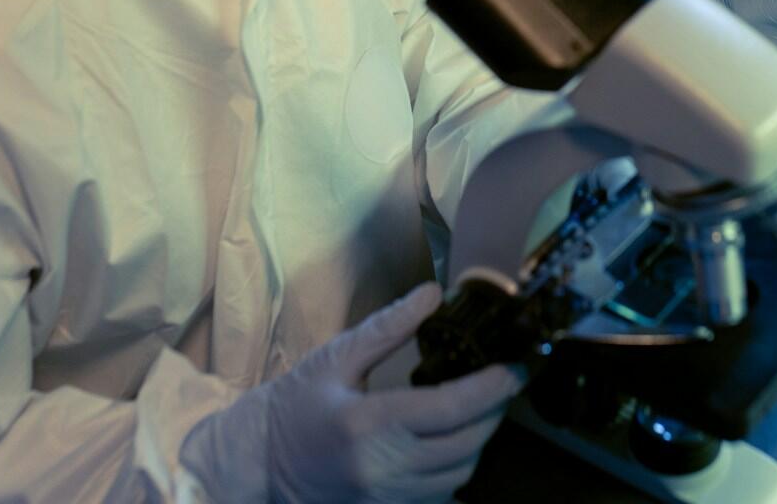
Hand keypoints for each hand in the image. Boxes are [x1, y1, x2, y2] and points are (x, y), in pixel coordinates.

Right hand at [181, 283, 522, 502]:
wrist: (259, 462)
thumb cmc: (295, 406)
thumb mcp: (336, 357)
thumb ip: (388, 327)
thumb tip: (434, 294)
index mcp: (369, 424)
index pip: (452, 408)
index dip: (494, 387)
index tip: (517, 366)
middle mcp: (383, 468)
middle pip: (466, 444)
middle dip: (494, 411)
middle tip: (503, 382)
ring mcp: (386, 498)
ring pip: (460, 474)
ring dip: (478, 441)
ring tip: (479, 408)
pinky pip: (441, 496)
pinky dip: (455, 468)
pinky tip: (453, 441)